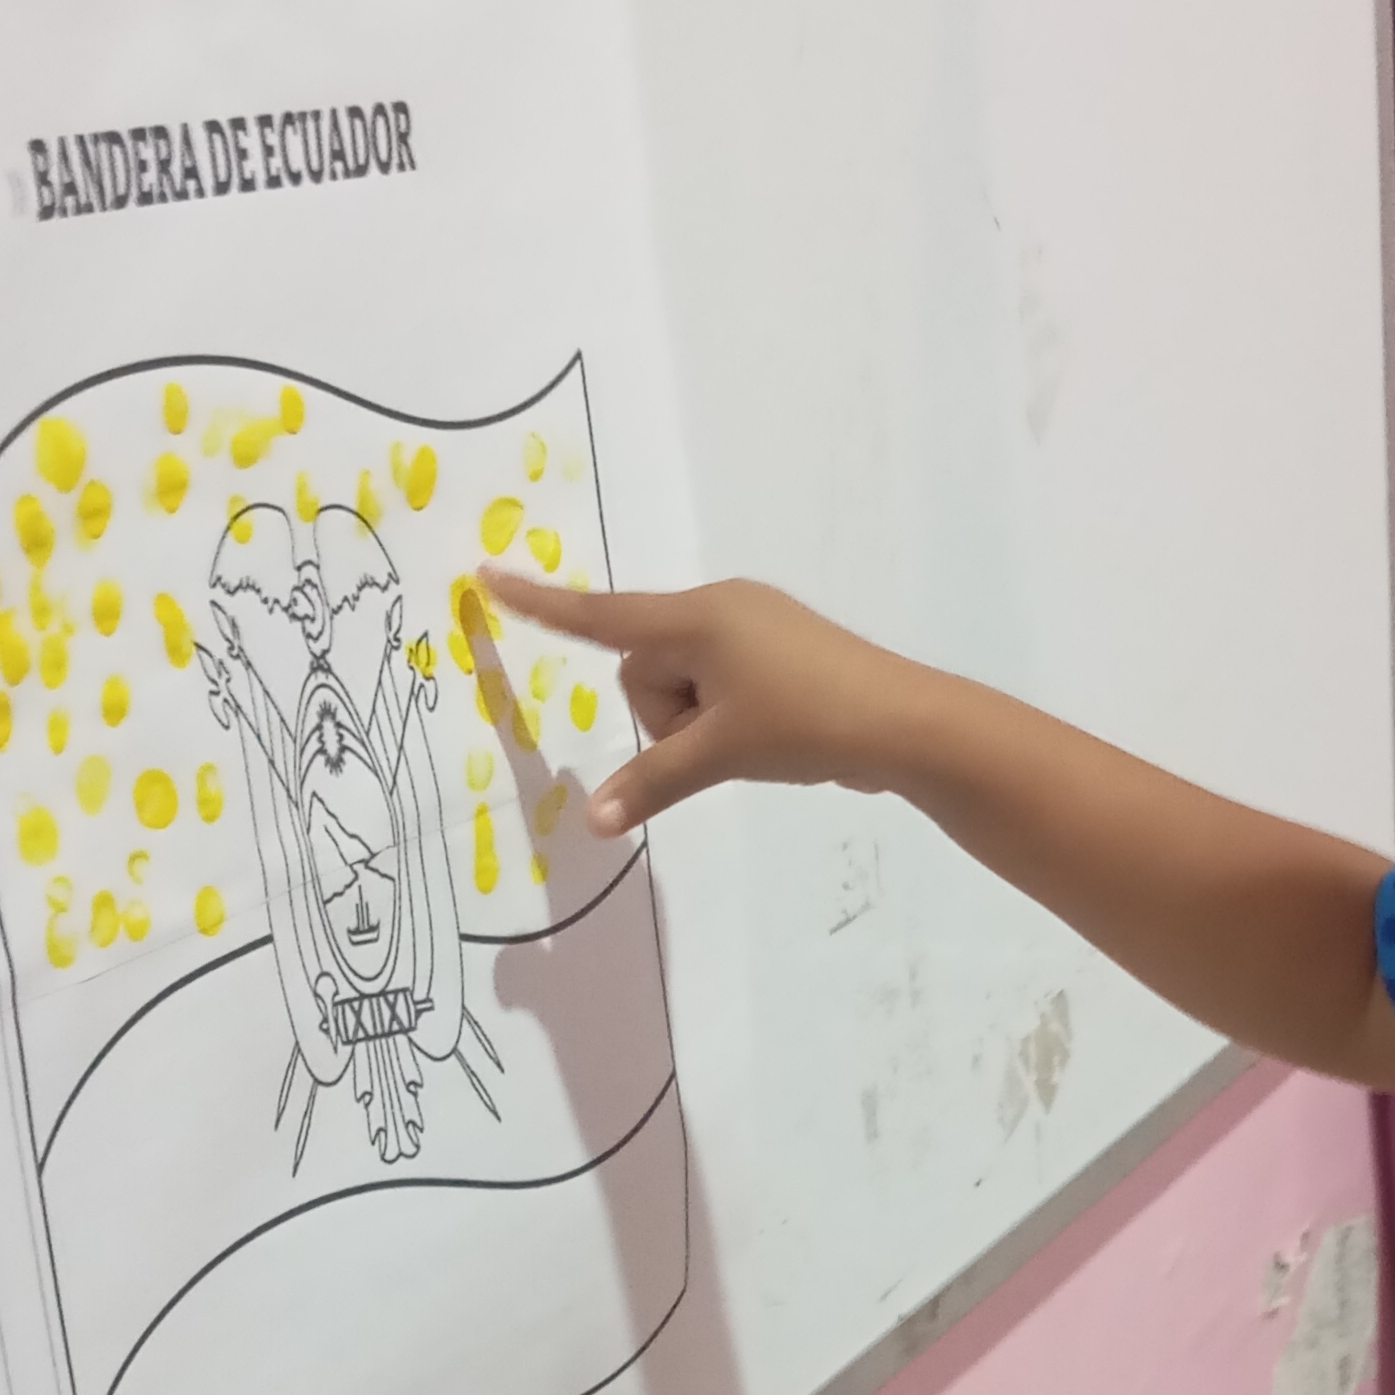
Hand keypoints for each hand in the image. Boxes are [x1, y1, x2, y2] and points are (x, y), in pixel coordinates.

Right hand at [476, 568, 913, 836]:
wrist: (906, 723)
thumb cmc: (808, 724)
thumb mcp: (720, 754)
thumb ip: (650, 782)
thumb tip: (592, 820)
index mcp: (698, 617)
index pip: (601, 616)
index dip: (541, 605)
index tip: (487, 575)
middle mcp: (720, 608)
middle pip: (645, 668)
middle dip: (667, 715)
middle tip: (725, 740)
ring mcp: (753, 627)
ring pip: (684, 686)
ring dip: (702, 723)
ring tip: (759, 738)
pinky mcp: (778, 653)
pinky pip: (720, 687)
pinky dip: (729, 718)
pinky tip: (775, 733)